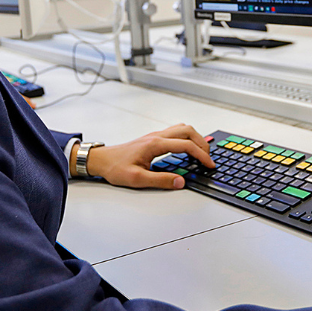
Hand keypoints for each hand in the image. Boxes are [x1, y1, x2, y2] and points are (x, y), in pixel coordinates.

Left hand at [77, 124, 215, 189]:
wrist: (101, 160)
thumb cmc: (115, 168)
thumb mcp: (137, 179)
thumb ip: (160, 180)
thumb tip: (180, 182)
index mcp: (155, 144)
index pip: (185, 145)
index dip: (201, 155)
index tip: (209, 164)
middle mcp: (156, 136)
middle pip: (188, 131)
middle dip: (202, 143)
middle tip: (208, 158)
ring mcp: (155, 135)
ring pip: (182, 128)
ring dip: (195, 138)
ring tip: (202, 152)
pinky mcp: (153, 139)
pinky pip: (175, 132)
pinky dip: (187, 138)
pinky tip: (187, 148)